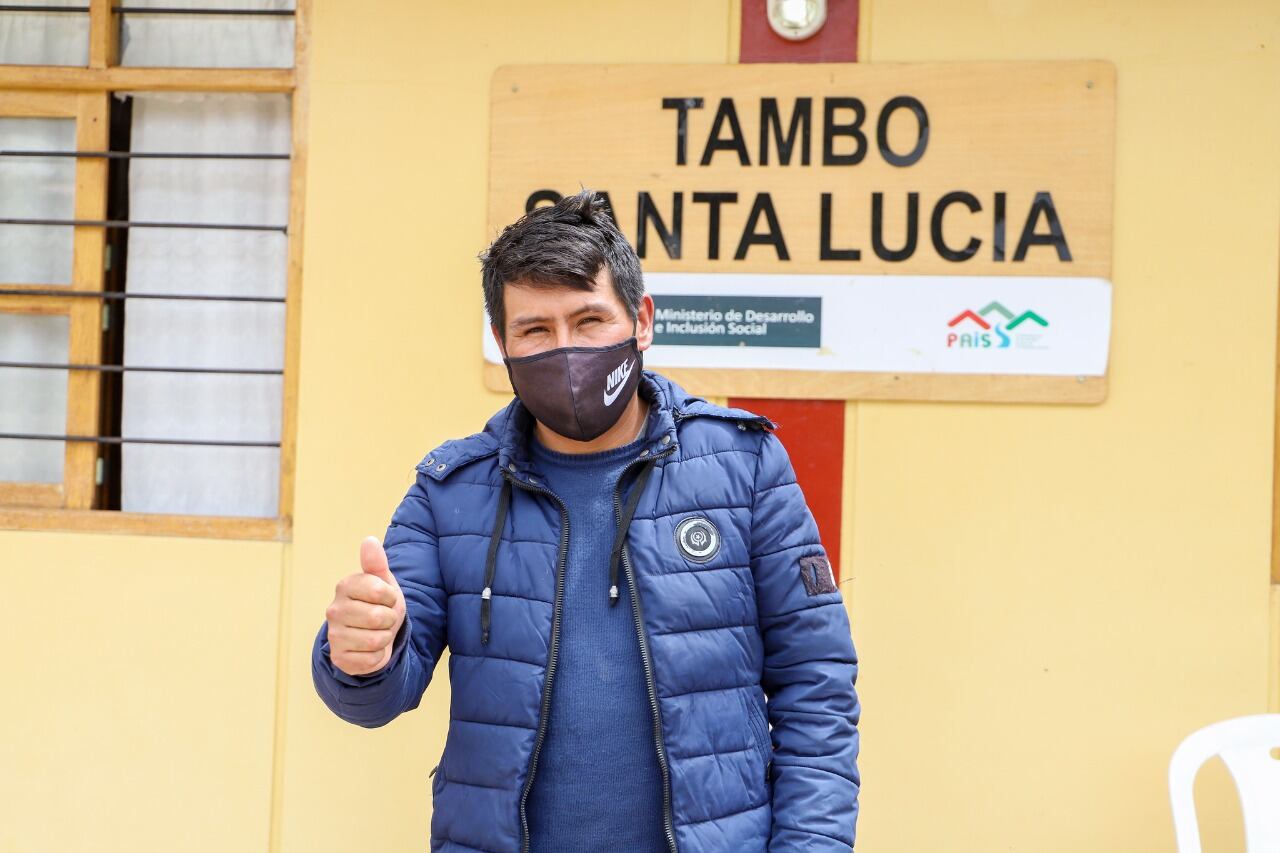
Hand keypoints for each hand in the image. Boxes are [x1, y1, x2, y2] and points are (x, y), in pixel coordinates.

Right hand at [325, 536, 406, 676]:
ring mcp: (334, 635)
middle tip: (383, 619)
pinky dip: (378, 656)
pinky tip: (370, 649)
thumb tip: (369, 540)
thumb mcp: (383, 582)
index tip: (386, 599)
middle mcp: (334, 610)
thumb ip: (376, 563)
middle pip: (379, 617)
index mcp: (345, 586)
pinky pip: (371, 659)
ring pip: (376, 640)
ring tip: (377, 632)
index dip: (392, 598)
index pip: (381, 591)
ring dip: (384, 638)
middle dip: (390, 620)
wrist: (374, 635)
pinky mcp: (339, 658)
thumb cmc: (380, 604)